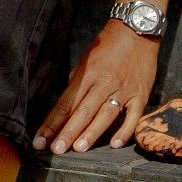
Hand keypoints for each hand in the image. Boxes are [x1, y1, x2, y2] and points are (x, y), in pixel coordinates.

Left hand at [34, 21, 160, 153]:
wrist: (136, 30)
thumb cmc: (107, 46)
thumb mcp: (86, 60)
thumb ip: (77, 83)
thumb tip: (67, 105)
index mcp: (86, 75)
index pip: (65, 103)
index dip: (52, 123)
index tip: (40, 140)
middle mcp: (103, 83)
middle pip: (82, 111)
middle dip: (67, 132)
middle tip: (55, 150)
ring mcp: (123, 89)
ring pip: (105, 114)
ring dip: (92, 133)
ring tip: (78, 149)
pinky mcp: (141, 94)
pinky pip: (133, 116)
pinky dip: (125, 130)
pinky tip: (115, 144)